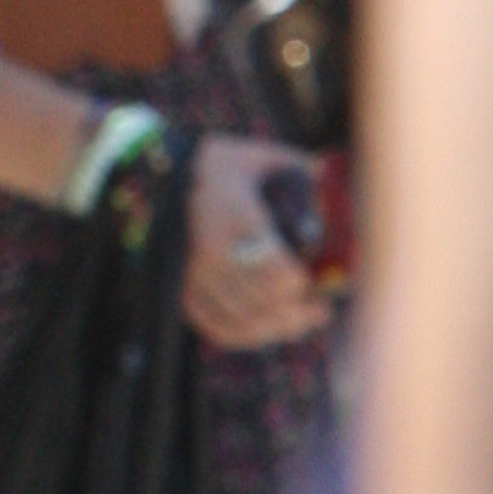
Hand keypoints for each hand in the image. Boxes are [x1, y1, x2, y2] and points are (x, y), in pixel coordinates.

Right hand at [184, 134, 331, 349]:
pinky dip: (249, 336)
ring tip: (304, 321)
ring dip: (280, 327)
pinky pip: (218, 328)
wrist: (160, 177)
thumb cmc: (224, 167)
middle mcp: (208, 248)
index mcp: (231, 213)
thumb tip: (332, 177)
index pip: (271, 264)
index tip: (312, 280)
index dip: (298, 282)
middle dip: (298, 310)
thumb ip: (299, 167)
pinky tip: (271, 329)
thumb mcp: (261, 157)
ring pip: (243, 319)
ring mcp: (192, 274)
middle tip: (320, 308)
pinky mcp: (182, 291)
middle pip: (262, 298)